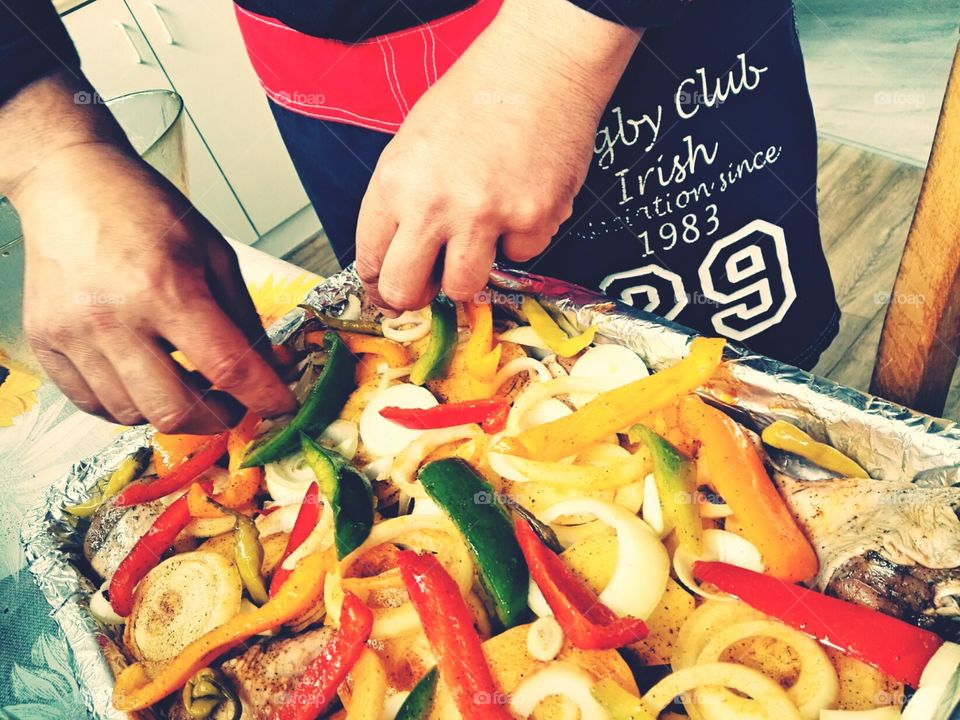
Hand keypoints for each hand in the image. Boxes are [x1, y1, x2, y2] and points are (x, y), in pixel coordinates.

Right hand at [2, 76, 295, 431]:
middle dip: (216, 418)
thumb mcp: (213, 252)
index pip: (227, 366)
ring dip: (171, 411)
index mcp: (165, 288)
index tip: (282, 407)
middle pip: (174, 410)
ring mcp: (72, 336)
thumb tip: (268, 369)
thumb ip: (242, 316)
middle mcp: (114, 319)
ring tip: (186, 382)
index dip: (263, 396)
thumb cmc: (145, 211)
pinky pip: (92, 405)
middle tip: (232, 404)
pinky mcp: (45, 344)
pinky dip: (127, 405)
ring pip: (132, 415)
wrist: (69, 182)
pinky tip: (145, 380)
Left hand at [356, 0, 640, 311]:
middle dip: (414, 295)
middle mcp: (434, 206)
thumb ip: (401, 199)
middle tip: (427, 285)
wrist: (539, 68)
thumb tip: (397, 252)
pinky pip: (520, 256)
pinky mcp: (532, 221)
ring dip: (468, 273)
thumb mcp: (412, 143)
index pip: (370, 259)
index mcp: (395, 181)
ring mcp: (485, 217)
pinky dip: (521, 238)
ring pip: (463, 288)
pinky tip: (522, 200)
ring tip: (478, 239)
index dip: (379, 277)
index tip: (389, 284)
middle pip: (405, 290)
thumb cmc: (475, 97)